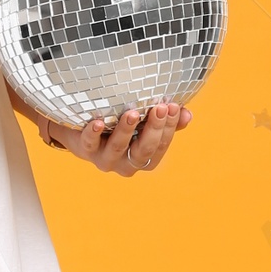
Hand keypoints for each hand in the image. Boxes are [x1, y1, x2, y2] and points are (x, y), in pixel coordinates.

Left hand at [39, 99, 191, 176]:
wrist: (82, 134)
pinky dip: (94, 132)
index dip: (170, 128)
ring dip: (127, 130)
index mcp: (145, 159)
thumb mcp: (144, 126)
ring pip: (119, 147)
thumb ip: (166, 123)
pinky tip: (99, 122)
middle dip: (154, 129)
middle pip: (144, 149)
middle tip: (160, 107)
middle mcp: (127, 164)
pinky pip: (90, 143)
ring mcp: (106, 159)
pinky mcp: (86, 149)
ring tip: (132, 112)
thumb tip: (188, 114)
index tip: (175, 107)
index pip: (161, 145)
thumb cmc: (120, 128)